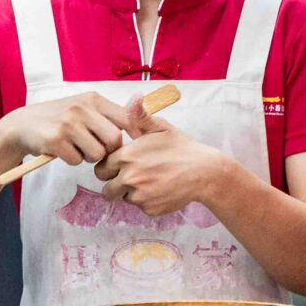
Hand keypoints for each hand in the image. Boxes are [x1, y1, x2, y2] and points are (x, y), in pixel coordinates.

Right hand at [0, 92, 132, 169]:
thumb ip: (110, 113)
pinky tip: (62, 150)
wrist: (22, 125)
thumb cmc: (59, 118)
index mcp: (93, 98)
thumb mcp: (84, 108)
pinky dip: (72, 160)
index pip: (126, 118)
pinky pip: (77, 160)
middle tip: (95, 148)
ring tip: (76, 147)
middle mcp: (81, 108)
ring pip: (97, 153)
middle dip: (108, 150)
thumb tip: (142, 109)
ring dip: (89, 157)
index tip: (134, 144)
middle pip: (114, 139)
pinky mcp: (55, 139)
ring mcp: (68, 123)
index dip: (134, 134)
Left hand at [94, 122, 226, 218]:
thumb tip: (134, 96)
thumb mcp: (161, 128)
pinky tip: (161, 189)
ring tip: (150, 181)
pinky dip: (147, 201)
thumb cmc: (182, 148)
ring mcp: (139, 196)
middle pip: (107, 189)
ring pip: (124, 198)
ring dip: (131, 193)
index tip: (120, 165)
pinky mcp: (150, 209)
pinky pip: (140, 207)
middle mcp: (128, 178)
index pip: (101, 168)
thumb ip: (140, 116)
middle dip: (115, 184)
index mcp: (126, 157)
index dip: (109, 167)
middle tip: (131, 177)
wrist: (204, 172)